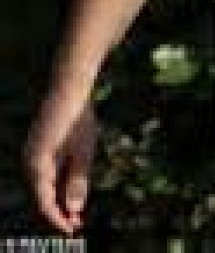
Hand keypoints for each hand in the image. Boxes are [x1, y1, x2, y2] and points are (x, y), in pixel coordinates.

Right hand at [23, 83, 99, 234]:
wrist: (69, 87)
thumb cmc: (78, 119)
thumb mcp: (83, 152)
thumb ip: (78, 182)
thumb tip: (74, 211)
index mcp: (36, 166)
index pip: (44, 203)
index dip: (58, 220)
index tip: (73, 230)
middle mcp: (28, 162)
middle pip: (41, 196)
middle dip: (58, 212)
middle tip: (77, 224)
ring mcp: (31, 153)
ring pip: (43, 185)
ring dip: (58, 198)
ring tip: (76, 210)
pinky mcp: (38, 146)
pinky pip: (45, 173)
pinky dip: (57, 183)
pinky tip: (71, 186)